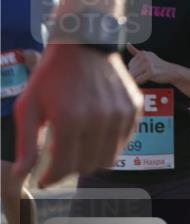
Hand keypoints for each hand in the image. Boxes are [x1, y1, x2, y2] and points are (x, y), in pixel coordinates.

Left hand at [13, 44, 142, 187]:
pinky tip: (95, 132)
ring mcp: (120, 114)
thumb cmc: (51, 75)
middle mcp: (99, 118)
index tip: (44, 179)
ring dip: (91, 159)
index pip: (64, 167)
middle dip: (70, 168)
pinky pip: (124, 141)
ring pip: (109, 159)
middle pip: (87, 166)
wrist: (84, 44)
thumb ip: (27, 144)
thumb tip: (21, 175)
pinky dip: (109, 144)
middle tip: (60, 159)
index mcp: (69, 119)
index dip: (51, 178)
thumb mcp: (28, 106)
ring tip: (78, 147)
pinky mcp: (134, 108)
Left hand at [126, 44, 174, 84]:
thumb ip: (136, 52)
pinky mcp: (151, 72)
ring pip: (133, 75)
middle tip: (146, 73)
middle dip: (136, 74)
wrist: (172, 72)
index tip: (144, 70)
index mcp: (143, 53)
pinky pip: (138, 79)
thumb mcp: (147, 56)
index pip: (130, 65)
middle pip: (131, 70)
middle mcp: (145, 57)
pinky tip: (147, 79)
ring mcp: (148, 64)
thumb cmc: (158, 65)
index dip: (135, 70)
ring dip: (138, 78)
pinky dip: (141, 82)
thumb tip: (127, 44)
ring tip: (147, 76)